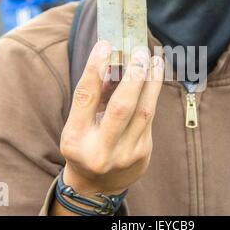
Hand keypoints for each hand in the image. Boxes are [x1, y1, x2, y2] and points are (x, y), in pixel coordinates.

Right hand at [60, 41, 163, 198]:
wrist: (97, 185)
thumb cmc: (85, 144)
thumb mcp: (79, 123)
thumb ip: (95, 96)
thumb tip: (113, 61)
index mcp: (75, 139)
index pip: (85, 97)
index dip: (95, 68)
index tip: (105, 44)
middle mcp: (100, 150)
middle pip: (121, 107)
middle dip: (133, 76)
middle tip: (139, 51)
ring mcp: (124, 154)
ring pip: (144, 111)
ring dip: (151, 81)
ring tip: (153, 59)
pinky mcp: (143, 153)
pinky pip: (149, 117)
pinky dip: (151, 94)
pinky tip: (154, 76)